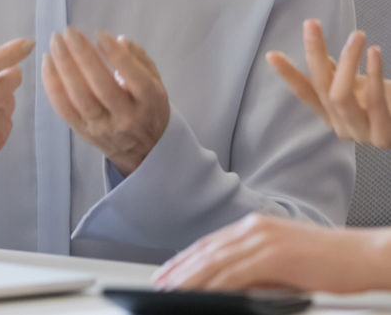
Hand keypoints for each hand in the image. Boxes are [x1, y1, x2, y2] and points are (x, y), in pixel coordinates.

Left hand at [42, 28, 169, 174]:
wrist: (143, 151)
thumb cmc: (148, 106)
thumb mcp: (156, 81)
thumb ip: (139, 58)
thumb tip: (119, 40)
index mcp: (149, 101)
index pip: (133, 76)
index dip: (115, 55)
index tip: (99, 33)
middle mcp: (126, 117)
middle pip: (101, 86)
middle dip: (83, 56)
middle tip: (69, 32)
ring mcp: (102, 128)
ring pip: (79, 98)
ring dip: (63, 67)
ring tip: (55, 42)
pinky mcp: (83, 133)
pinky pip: (64, 109)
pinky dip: (52, 85)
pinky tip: (47, 63)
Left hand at [153, 213, 390, 292]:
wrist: (362, 255)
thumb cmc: (330, 264)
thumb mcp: (285, 264)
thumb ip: (257, 270)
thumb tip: (232, 286)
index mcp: (258, 225)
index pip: (212, 244)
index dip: (187, 259)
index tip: (168, 273)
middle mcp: (256, 227)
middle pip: (207, 250)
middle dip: (179, 269)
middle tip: (157, 285)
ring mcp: (263, 238)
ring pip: (214, 261)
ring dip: (188, 279)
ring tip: (168, 292)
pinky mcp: (272, 254)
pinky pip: (234, 273)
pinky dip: (212, 285)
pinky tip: (198, 294)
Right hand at [266, 19, 390, 146]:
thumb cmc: (384, 101)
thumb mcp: (356, 84)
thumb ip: (336, 71)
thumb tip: (315, 48)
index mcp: (331, 114)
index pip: (304, 93)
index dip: (288, 75)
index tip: (271, 54)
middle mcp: (341, 126)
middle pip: (322, 88)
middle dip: (314, 53)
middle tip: (312, 24)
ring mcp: (361, 134)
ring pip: (341, 96)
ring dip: (348, 60)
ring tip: (357, 35)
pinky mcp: (382, 136)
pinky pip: (374, 103)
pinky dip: (373, 73)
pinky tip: (374, 52)